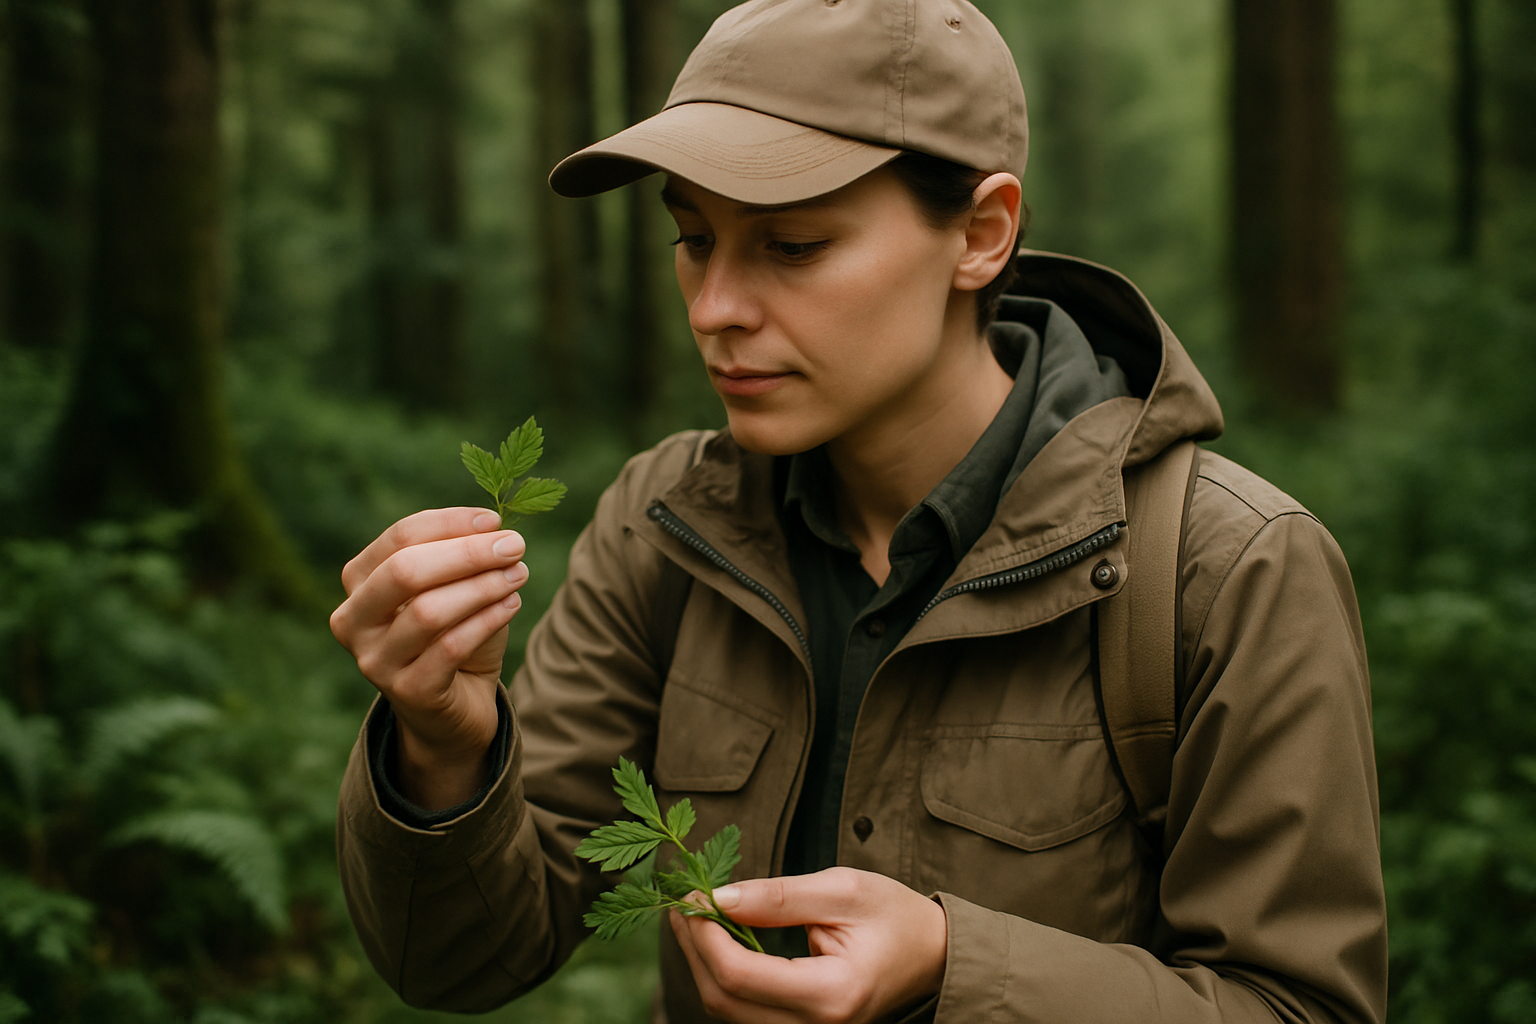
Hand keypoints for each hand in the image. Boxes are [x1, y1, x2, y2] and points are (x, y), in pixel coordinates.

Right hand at [329, 507, 528, 809]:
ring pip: (428, 611)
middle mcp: (353, 620)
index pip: (400, 538)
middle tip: (514, 545)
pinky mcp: (406, 692)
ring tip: (518, 574)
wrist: (454, 708)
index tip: (496, 521)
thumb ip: (463, 558)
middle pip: (405, 571)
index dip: (450, 524)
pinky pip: (450, 647)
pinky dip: (487, 620)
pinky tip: (512, 604)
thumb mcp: (455, 589)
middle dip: (466, 554)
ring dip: (483, 586)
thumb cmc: (454, 635)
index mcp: (359, 581)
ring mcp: (374, 660)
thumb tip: (493, 529)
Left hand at [669, 867, 947, 1023]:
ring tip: (694, 914)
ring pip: (727, 1010)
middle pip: (724, 999)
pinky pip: (744, 1012)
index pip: (740, 975)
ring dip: (702, 962)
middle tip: (683, 900)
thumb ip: (779, 897)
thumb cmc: (894, 917)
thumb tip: (718, 897)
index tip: (693, 893)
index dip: (705, 934)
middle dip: (694, 948)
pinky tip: (716, 939)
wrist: (932, 955)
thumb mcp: (842, 890)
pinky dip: (722, 976)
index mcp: (831, 994)